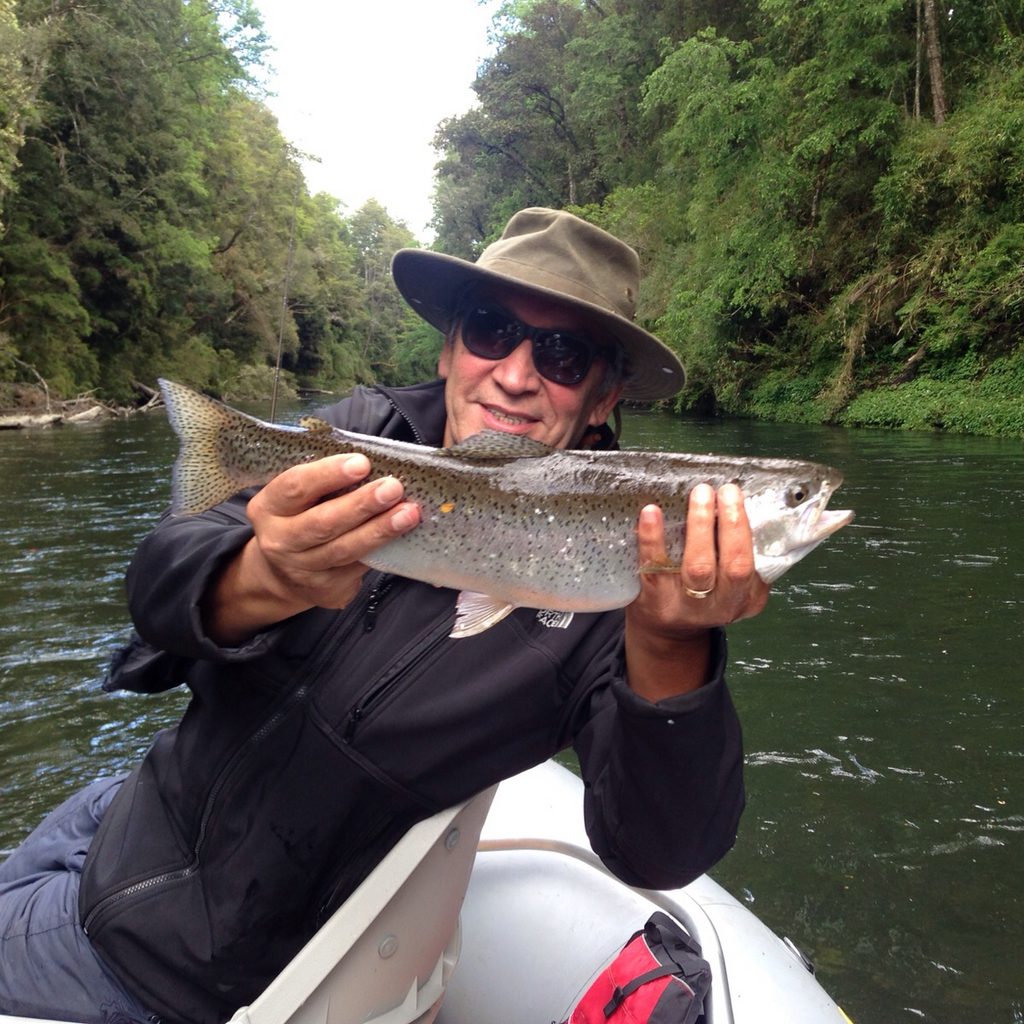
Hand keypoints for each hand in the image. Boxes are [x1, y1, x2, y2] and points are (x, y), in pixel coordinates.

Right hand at [202, 454, 419, 643]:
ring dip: (379, 530)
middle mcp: (279, 541)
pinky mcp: (325, 590)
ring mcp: (302, 570)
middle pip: (322, 523)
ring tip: (408, 513)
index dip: (328, 474)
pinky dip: (383, 550)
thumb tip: (375, 461)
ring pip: (344, 549)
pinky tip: (403, 536)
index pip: (295, 487)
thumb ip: (324, 481)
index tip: (362, 463)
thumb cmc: (300, 518)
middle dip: (361, 504)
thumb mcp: (298, 497)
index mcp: (268, 507)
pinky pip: (358, 568)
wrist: (282, 575)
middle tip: (393, 488)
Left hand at [624, 483, 769, 698]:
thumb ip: (739, 554)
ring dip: (700, 526)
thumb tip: (741, 504)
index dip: (746, 529)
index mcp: (747, 598)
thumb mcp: (731, 584)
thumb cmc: (704, 593)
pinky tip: (650, 512)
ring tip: (700, 494)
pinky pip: (655, 567)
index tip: (738, 495)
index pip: (754, 563)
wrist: (667, 633)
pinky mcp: (656, 601)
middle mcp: (722, 605)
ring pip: (699, 567)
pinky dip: (653, 538)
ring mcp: (688, 606)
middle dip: (732, 524)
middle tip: (725, 490)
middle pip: (734, 566)